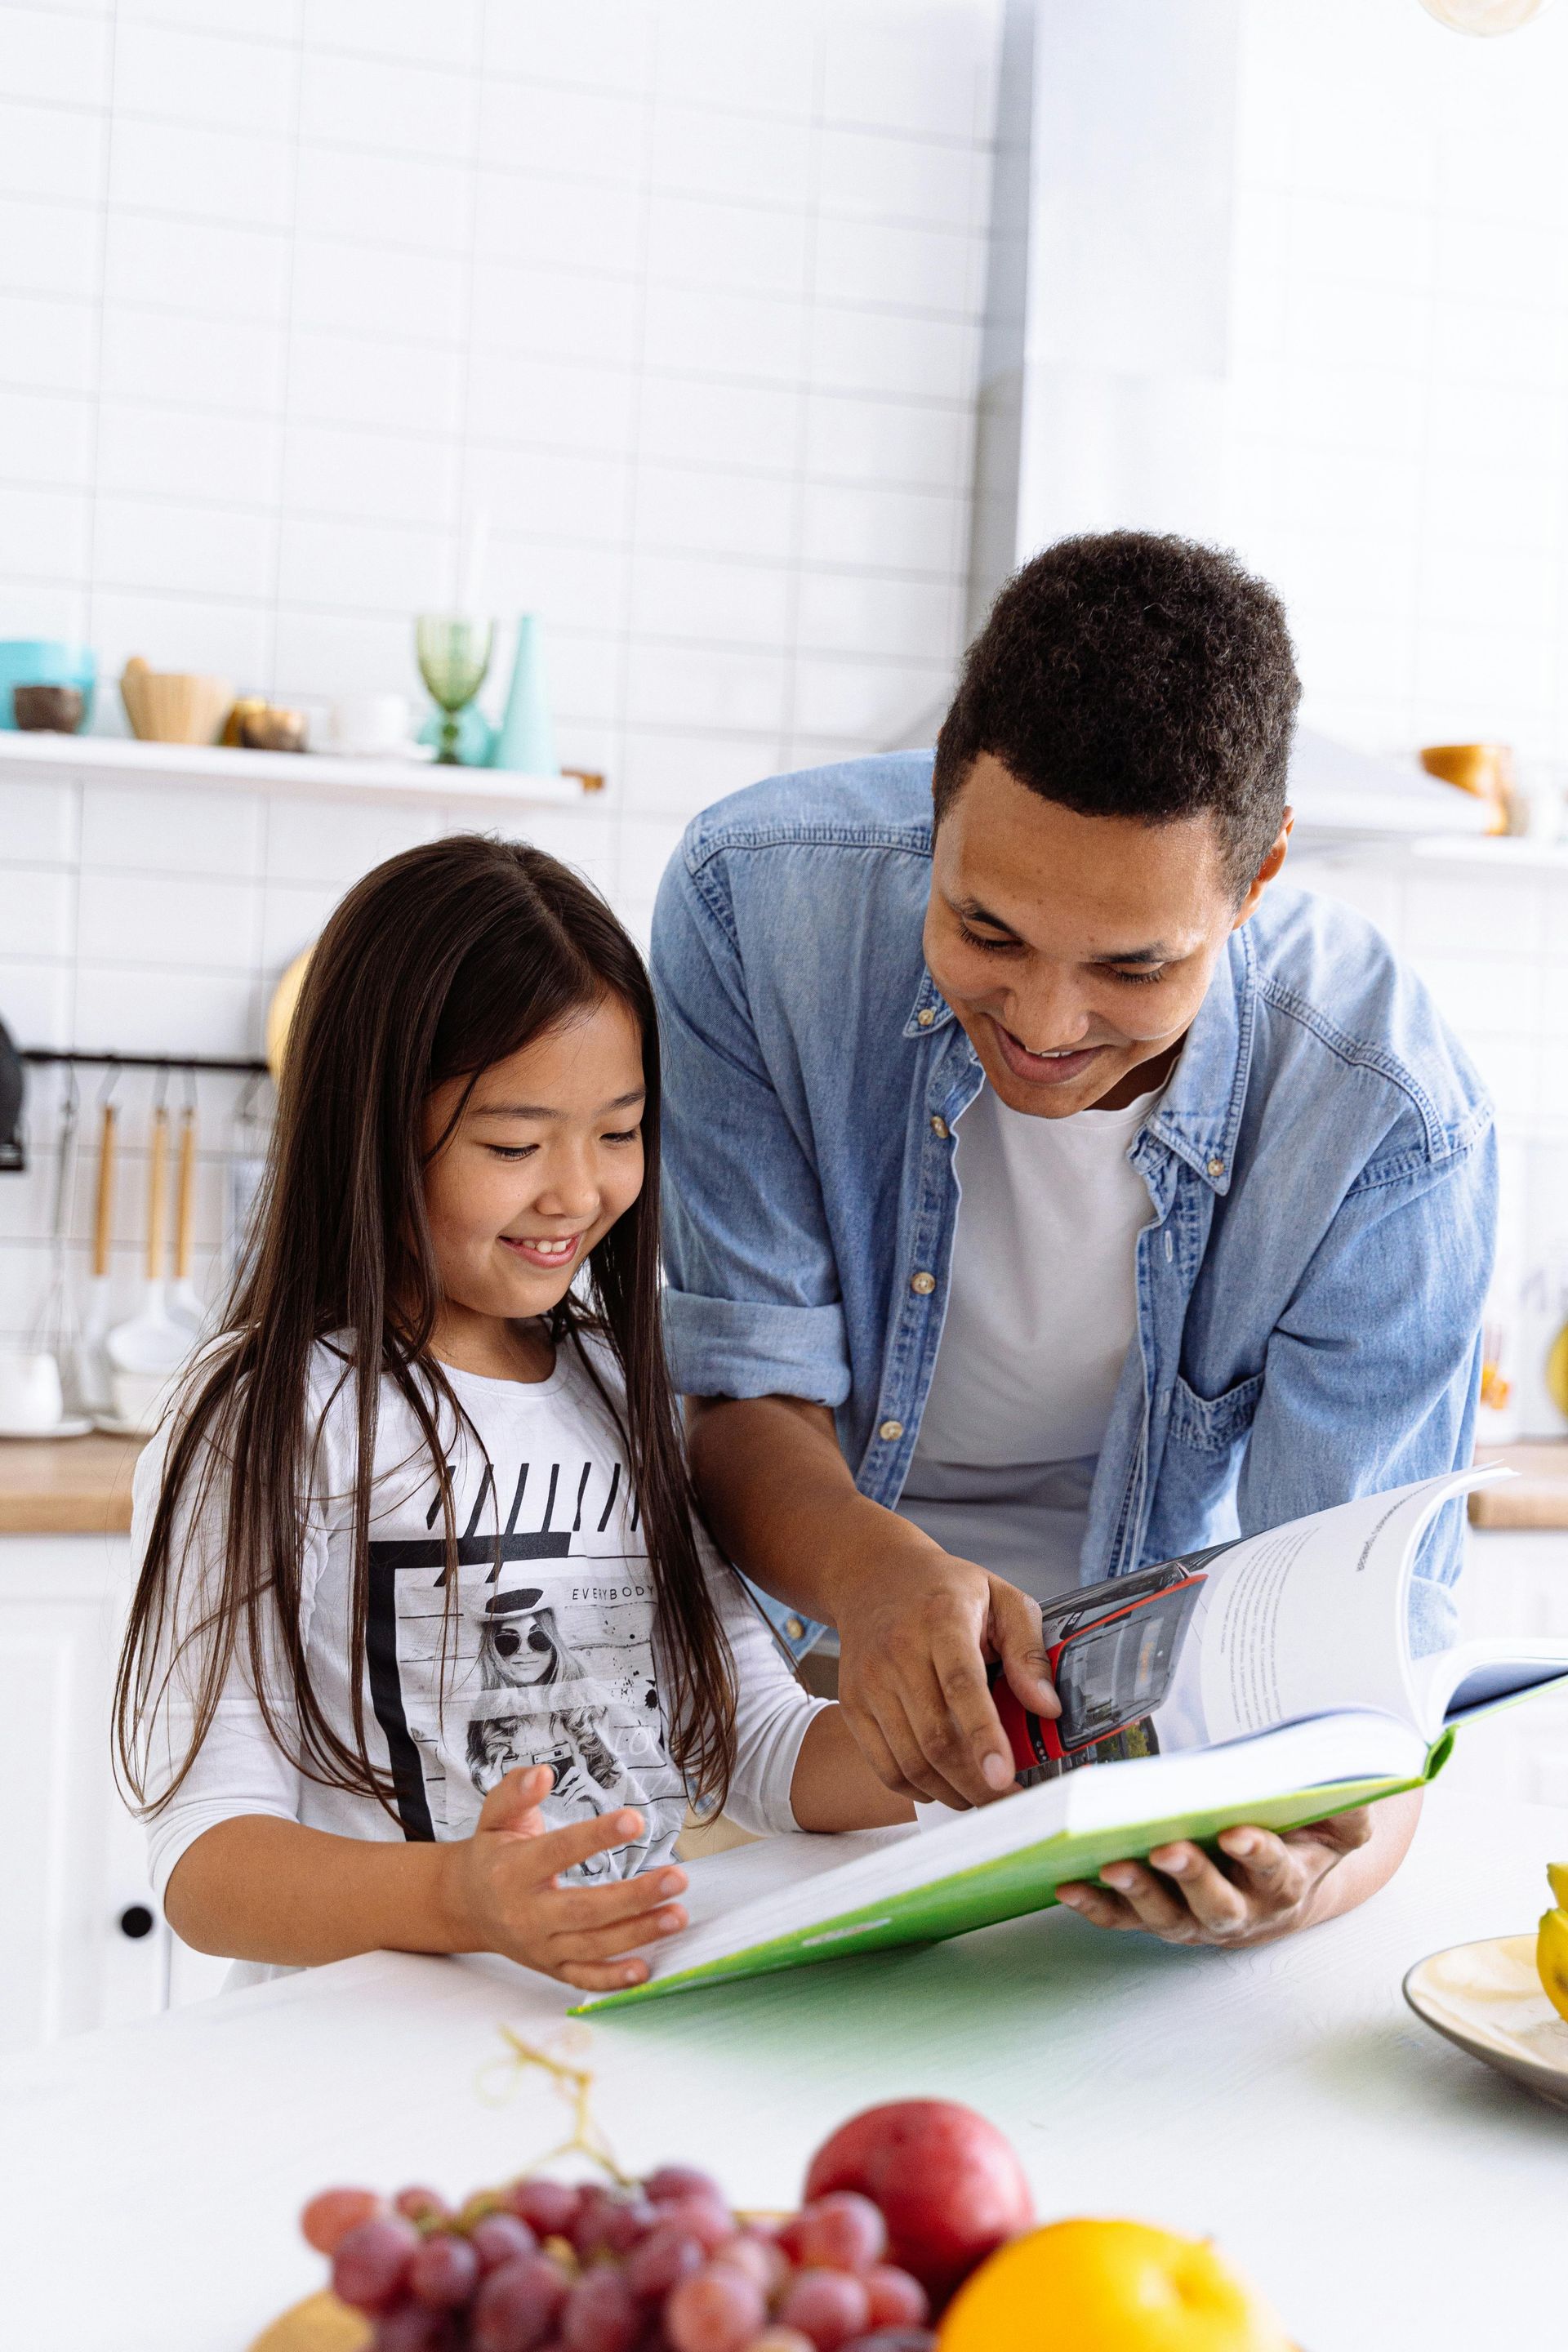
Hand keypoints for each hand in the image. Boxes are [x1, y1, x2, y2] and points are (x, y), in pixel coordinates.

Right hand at [438, 1766, 688, 1992]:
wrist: (466, 1906)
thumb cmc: (491, 1853)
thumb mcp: (495, 1816)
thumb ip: (516, 1792)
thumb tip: (543, 1774)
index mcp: (511, 1871)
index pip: (559, 1852)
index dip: (597, 1836)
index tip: (636, 1821)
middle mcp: (525, 1914)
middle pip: (585, 1909)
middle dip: (634, 1896)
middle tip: (677, 1878)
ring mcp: (539, 1946)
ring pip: (592, 1945)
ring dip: (638, 1933)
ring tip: (678, 1915)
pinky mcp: (549, 1967)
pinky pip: (583, 1978)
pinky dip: (613, 1980)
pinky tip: (646, 1969)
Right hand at [834, 1531, 1058, 1810]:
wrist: (873, 1576)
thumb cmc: (947, 1590)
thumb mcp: (1002, 1598)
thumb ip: (1029, 1650)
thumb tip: (1047, 1707)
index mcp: (942, 1619)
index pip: (962, 1685)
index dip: (984, 1736)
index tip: (1004, 1777)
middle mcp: (898, 1651)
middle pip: (935, 1737)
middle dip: (977, 1784)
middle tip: (1010, 1802)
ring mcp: (869, 1681)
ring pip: (910, 1761)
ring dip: (951, 1793)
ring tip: (982, 1797)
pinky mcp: (852, 1703)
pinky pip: (884, 1765)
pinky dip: (917, 1789)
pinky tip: (945, 1786)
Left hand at [1055, 1808, 1375, 1947]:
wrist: (1279, 1888)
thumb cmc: (1302, 1841)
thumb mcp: (1339, 1826)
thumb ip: (1350, 1808)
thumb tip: (1360, 1783)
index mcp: (1286, 1883)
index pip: (1276, 1870)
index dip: (1258, 1853)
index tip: (1238, 1831)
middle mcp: (1242, 1911)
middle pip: (1219, 1905)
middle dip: (1193, 1878)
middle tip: (1167, 1849)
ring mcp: (1196, 1920)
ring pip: (1168, 1917)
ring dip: (1139, 1894)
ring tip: (1112, 1867)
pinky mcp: (1159, 1919)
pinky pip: (1124, 1920)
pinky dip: (1097, 1908)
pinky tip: (1070, 1886)